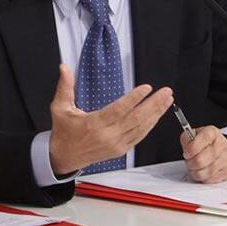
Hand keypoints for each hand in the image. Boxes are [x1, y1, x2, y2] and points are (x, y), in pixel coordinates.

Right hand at [49, 64, 172, 174]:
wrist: (63, 157)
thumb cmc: (63, 132)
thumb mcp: (60, 108)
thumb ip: (64, 86)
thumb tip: (64, 68)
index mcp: (94, 124)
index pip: (119, 110)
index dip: (134, 99)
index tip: (146, 88)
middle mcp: (108, 136)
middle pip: (136, 119)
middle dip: (153, 104)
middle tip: (165, 92)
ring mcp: (116, 144)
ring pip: (141, 128)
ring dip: (156, 113)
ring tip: (166, 100)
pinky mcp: (120, 150)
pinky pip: (140, 136)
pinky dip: (150, 125)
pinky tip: (157, 116)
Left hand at [182, 126, 226, 182]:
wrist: (222, 149)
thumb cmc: (205, 142)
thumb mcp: (194, 134)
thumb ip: (186, 139)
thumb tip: (186, 149)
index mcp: (212, 133)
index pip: (202, 140)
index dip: (191, 149)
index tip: (186, 153)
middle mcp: (221, 146)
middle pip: (200, 160)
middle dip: (189, 163)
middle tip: (188, 161)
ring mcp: (226, 160)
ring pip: (204, 173)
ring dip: (194, 171)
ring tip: (194, 167)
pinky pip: (209, 179)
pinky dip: (201, 177)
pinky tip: (201, 171)